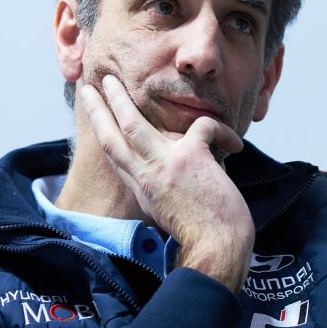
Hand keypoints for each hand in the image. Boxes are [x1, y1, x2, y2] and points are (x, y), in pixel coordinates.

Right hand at [80, 75, 254, 290]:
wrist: (217, 246)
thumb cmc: (205, 232)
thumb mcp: (172, 208)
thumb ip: (168, 182)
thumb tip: (181, 158)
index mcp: (144, 189)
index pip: (117, 156)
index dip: (104, 133)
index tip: (94, 115)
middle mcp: (147, 176)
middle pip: (114, 135)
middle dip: (101, 108)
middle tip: (92, 85)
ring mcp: (165, 164)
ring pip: (135, 123)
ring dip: (122, 100)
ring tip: (116, 81)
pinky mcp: (191, 157)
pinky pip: (204, 126)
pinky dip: (224, 131)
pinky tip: (235, 145)